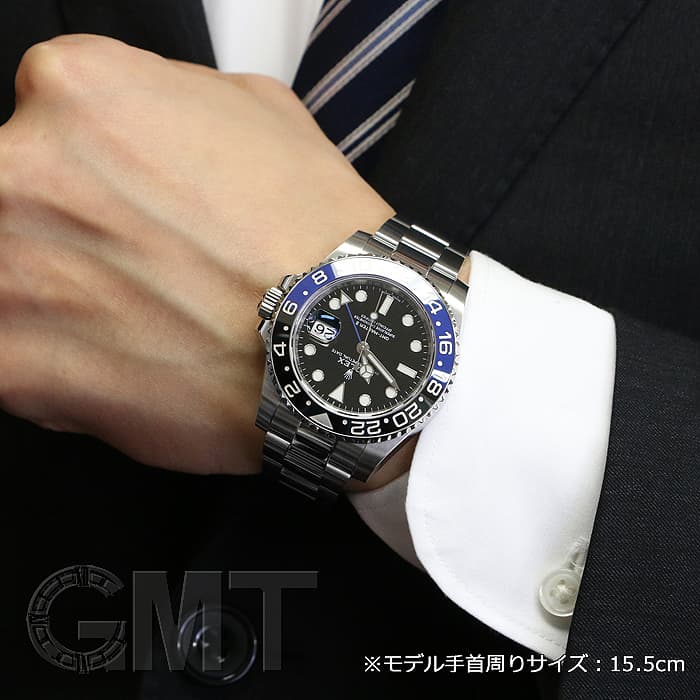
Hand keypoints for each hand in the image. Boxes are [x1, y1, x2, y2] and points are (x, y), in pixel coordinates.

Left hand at [0, 35, 393, 474]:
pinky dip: (48, 366)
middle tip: (132, 273)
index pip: (40, 125)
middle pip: (7, 199)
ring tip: (131, 325)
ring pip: (3, 283)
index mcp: (80, 92)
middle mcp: (23, 170)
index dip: (91, 178)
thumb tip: (140, 130)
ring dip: (53, 304)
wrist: (340, 347)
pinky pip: (6, 358)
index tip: (124, 212)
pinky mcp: (14, 367)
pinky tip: (116, 365)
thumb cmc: (313, 240)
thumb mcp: (262, 115)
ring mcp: (7, 273)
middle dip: (63, 238)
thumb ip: (173, 103)